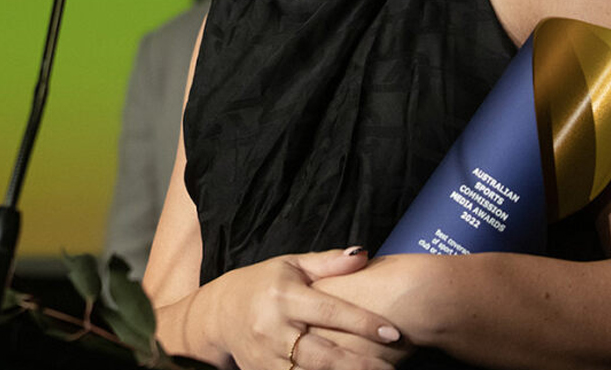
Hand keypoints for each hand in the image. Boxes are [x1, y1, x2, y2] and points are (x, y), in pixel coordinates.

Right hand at [186, 248, 404, 369]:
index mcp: (284, 295)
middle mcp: (273, 327)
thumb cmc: (262, 284)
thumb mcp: (291, 265)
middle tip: (390, 369)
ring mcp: (266, 355)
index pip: (330, 311)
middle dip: (358, 364)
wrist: (218, 314)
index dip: (363, 322)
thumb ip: (328, 263)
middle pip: (322, 353)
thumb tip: (363, 254)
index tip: (392, 332)